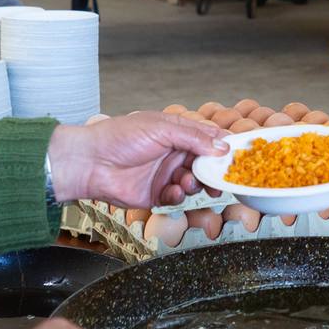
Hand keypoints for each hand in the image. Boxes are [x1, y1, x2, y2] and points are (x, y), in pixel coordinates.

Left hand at [47, 112, 227, 206]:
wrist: (91, 162)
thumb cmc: (119, 137)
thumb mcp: (161, 129)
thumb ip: (194, 138)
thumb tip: (222, 146)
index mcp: (176, 132)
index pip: (208, 138)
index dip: (223, 147)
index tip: (238, 157)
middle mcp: (173, 153)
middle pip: (205, 165)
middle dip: (213, 172)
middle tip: (221, 179)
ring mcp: (165, 174)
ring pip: (194, 183)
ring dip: (195, 184)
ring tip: (187, 181)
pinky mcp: (156, 194)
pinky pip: (177, 199)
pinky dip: (179, 196)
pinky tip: (173, 191)